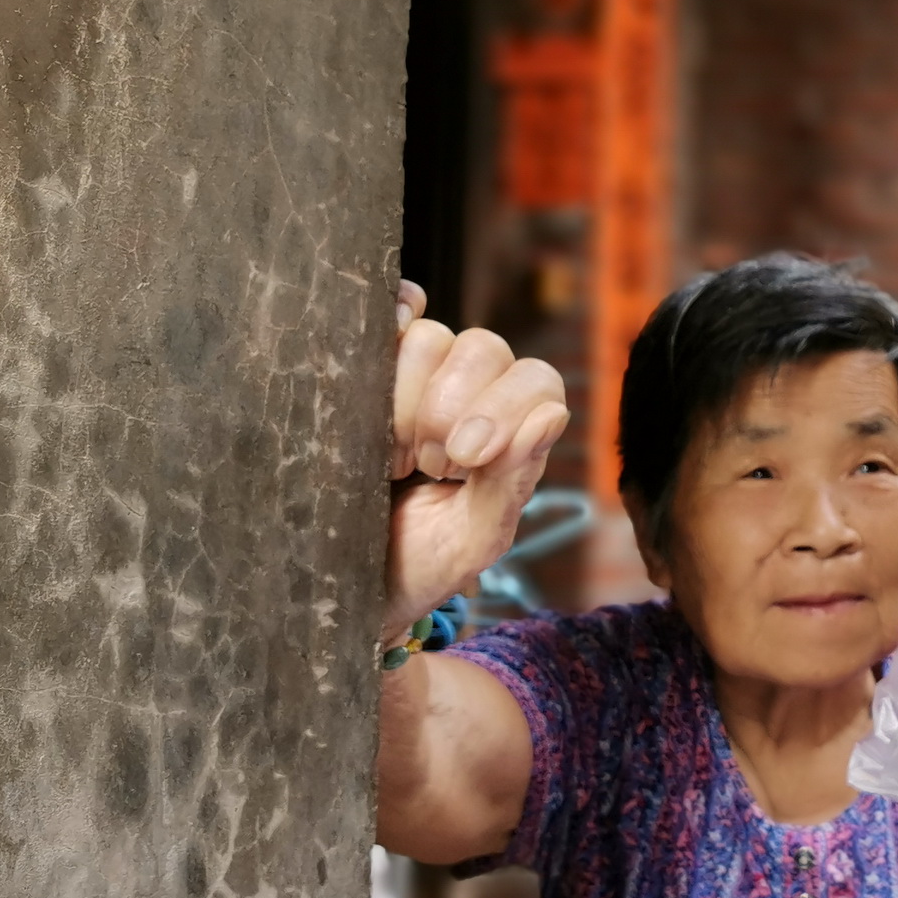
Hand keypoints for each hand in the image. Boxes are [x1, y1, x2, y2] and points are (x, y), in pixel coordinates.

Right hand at [386, 281, 569, 640]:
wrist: (344, 580)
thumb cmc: (421, 563)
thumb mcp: (472, 537)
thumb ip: (514, 480)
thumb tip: (553, 414)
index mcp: (517, 430)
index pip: (535, 379)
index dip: (500, 409)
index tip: (462, 460)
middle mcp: (478, 392)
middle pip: (483, 348)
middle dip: (447, 409)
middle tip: (427, 465)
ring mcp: (421, 375)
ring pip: (430, 337)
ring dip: (404, 396)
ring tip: (390, 453)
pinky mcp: (368, 366)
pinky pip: (391, 317)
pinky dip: (389, 322)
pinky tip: (367, 373)